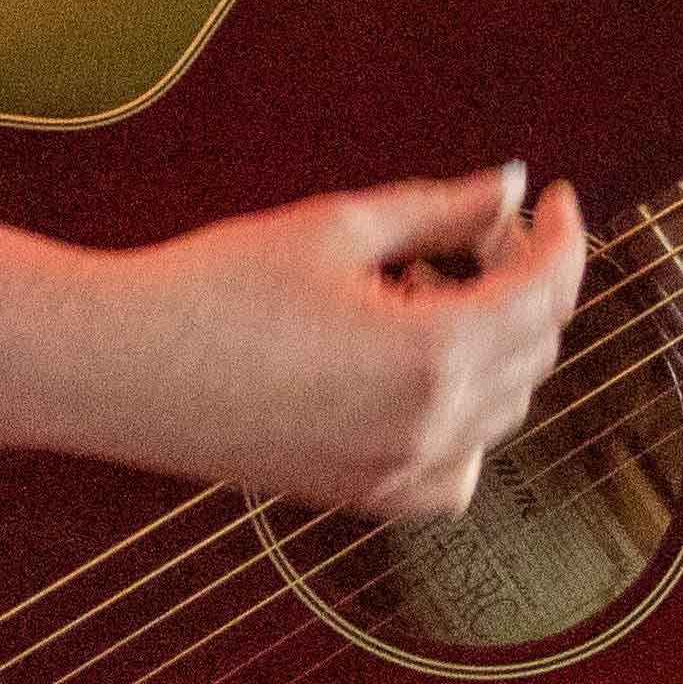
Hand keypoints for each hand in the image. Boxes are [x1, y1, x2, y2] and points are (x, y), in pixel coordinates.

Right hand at [86, 163, 589, 518]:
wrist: (120, 369)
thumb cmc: (213, 287)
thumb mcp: (337, 227)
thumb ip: (441, 209)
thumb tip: (512, 185)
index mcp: (431, 354)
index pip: (545, 291)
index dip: (563, 236)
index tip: (558, 199)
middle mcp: (430, 428)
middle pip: (537, 348)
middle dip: (528, 279)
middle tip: (481, 228)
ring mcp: (399, 473)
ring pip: (507, 407)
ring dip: (500, 343)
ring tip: (434, 286)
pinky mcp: (365, 498)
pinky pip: (458, 469)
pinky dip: (467, 422)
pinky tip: (421, 373)